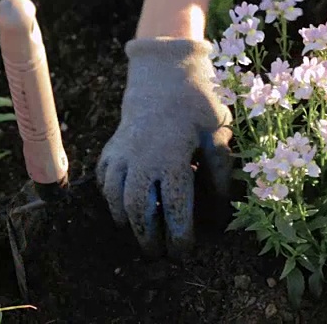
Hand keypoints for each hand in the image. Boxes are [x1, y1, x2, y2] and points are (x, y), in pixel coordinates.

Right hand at [96, 37, 232, 256]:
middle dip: (148, 238)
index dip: (179, 236)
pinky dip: (111, 198)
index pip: (174, 209)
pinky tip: (122, 208)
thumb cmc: (197, 104)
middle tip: (159, 254)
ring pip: (117, 199)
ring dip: (127, 222)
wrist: (163, 73)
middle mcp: (142, 161)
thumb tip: (221, 211)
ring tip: (140, 235)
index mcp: (172, 159)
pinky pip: (105, 181)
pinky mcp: (112, 149)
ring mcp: (122, 154)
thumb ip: (220, 174)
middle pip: (140, 211)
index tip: (183, 252)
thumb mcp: (217, 134)